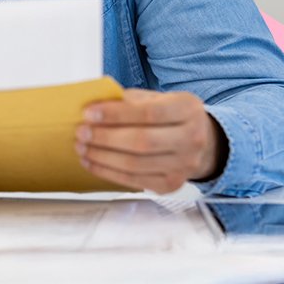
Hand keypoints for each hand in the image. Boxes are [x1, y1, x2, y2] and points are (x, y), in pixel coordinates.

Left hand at [76, 89, 226, 193]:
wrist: (202, 142)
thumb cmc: (171, 115)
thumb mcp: (158, 98)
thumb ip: (131, 100)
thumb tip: (93, 107)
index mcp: (188, 109)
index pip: (148, 113)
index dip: (116, 114)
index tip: (88, 113)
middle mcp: (192, 139)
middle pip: (142, 142)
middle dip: (105, 137)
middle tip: (81, 132)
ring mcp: (183, 166)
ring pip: (135, 165)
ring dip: (102, 157)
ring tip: (82, 147)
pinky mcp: (171, 185)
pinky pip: (134, 181)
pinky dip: (108, 172)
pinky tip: (92, 162)